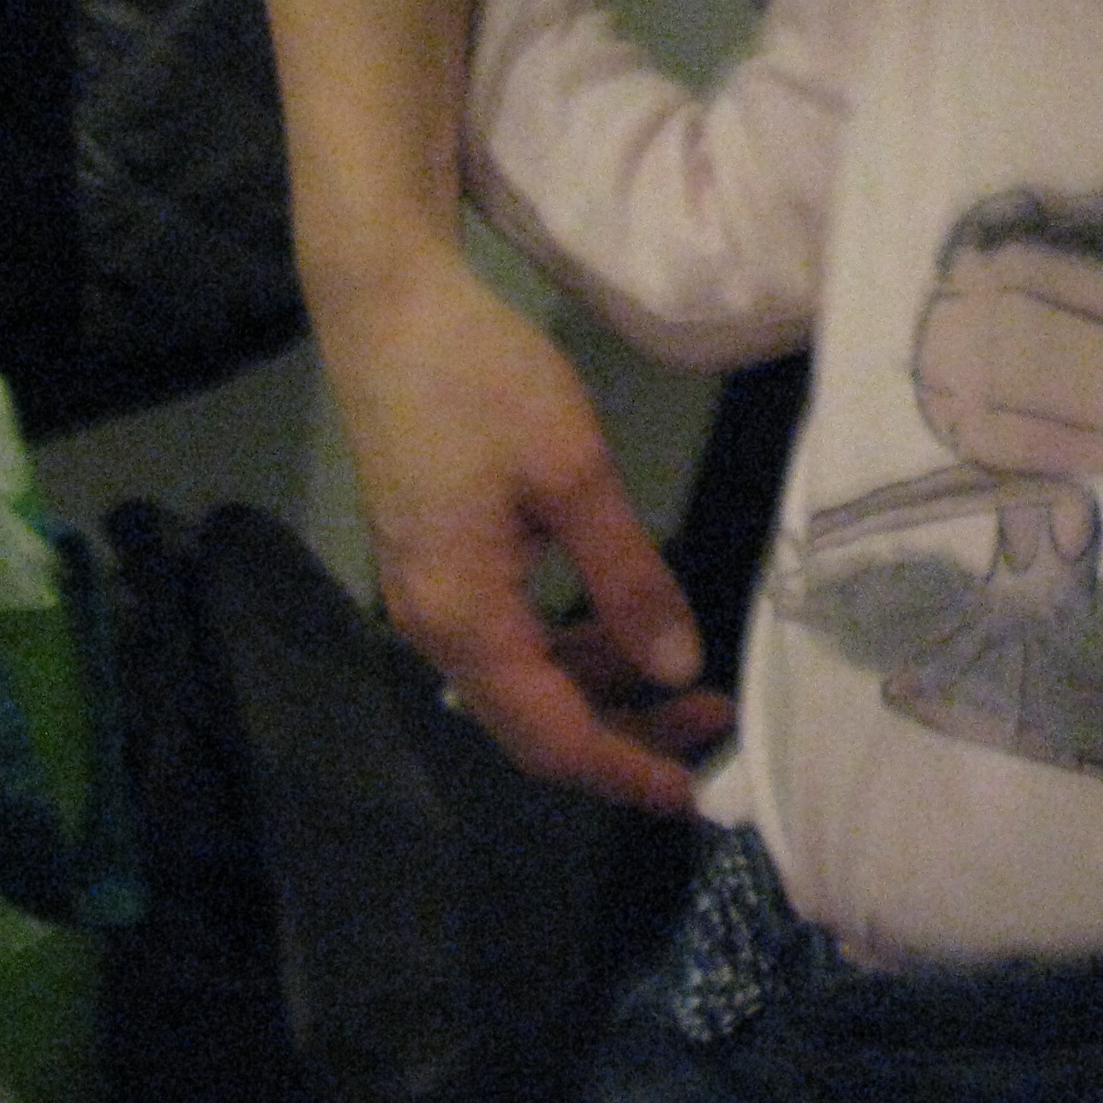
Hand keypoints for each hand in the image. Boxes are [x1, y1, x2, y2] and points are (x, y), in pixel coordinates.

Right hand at [315, 237, 716, 809]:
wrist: (386, 307)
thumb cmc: (480, 380)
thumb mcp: (574, 474)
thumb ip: (628, 578)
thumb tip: (679, 669)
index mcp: (464, 619)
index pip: (552, 737)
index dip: (627, 771)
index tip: (697, 795)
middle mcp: (435, 628)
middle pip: (536, 724)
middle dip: (627, 733)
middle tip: (716, 720)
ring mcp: (430, 597)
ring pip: (526, 682)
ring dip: (605, 689)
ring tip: (686, 672)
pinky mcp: (438, 565)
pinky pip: (510, 639)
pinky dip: (572, 646)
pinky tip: (623, 619)